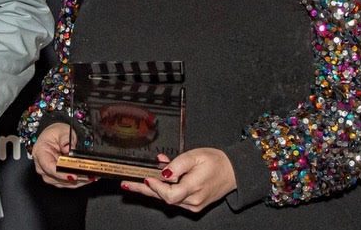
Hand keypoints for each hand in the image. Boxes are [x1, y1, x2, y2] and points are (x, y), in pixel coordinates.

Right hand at [32, 122, 96, 188]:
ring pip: (64, 183)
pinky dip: (78, 181)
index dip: (62, 174)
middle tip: (89, 175)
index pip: (49, 167)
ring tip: (92, 176)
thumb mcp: (62, 131)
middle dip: (75, 178)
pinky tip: (88, 177)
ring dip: (79, 181)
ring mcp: (48, 174)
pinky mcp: (56, 178)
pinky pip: (67, 183)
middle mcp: (42, 167)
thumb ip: (65, 139)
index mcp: (40, 153)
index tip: (73, 176)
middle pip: (58, 178)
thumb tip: (69, 149)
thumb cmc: (55, 133)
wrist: (54, 136)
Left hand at [120, 148, 235, 212]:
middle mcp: (193, 200)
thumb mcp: (195, 156)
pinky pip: (175, 198)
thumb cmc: (215, 162)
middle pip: (164, 198)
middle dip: (144, 190)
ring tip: (138, 179)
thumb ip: (178, 164)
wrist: (233, 172)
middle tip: (127, 184)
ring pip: (168, 198)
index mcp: (194, 187)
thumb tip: (163, 173)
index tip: (145, 178)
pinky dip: (165, 189)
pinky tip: (158, 179)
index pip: (169, 195)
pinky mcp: (194, 205)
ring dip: (154, 188)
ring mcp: (194, 205)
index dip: (155, 188)